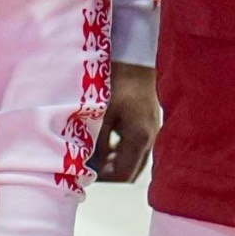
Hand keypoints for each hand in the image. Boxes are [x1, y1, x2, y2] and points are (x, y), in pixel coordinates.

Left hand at [94, 61, 158, 181]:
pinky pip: (134, 146)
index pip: (122, 175)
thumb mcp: (101, 113)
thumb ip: (95, 142)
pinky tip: (102, 142)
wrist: (134, 56)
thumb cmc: (116, 81)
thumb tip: (87, 167)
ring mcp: (152, 131)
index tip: (82, 173)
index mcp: (140, 138)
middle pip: (130, 171)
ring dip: (112, 162)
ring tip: (90, 156)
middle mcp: (151, 139)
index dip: (102, 179)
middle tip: (84, 168)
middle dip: (107, 174)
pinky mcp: (149, 123)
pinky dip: (118, 150)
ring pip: (133, 159)